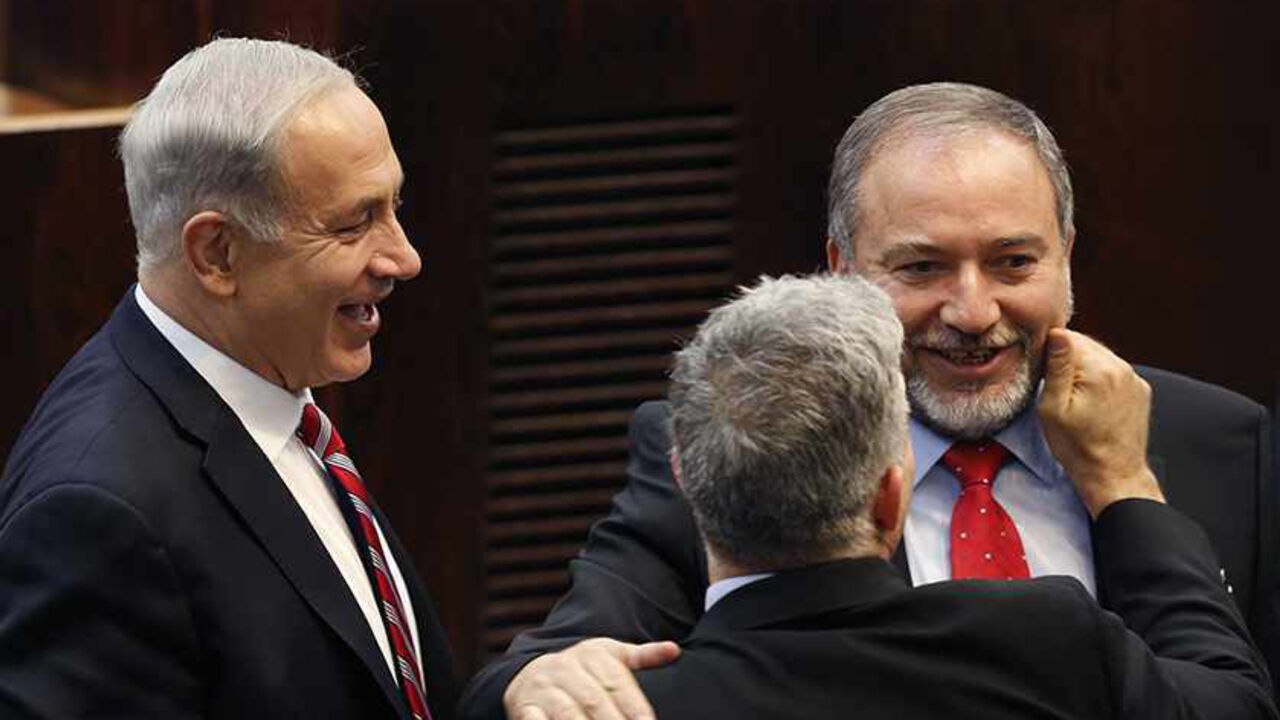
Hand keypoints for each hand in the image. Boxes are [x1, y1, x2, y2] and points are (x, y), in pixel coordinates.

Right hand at [503, 638, 680, 719]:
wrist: (530, 674)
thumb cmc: (582, 670)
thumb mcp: (611, 656)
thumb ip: (642, 657)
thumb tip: (674, 650)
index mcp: (591, 654)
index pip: (618, 683)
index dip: (636, 707)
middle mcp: (566, 669)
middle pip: (595, 700)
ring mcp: (544, 689)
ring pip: (568, 714)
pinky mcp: (525, 708)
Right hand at [1037, 328, 1163, 516]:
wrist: (1113, 474)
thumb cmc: (1079, 448)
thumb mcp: (1053, 409)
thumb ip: (1057, 366)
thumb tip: (1057, 333)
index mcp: (1099, 369)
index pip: (1067, 336)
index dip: (1048, 350)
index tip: (1041, 372)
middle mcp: (1122, 368)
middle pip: (1085, 343)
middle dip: (1067, 358)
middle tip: (1054, 385)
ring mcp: (1134, 378)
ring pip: (1099, 356)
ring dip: (1083, 367)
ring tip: (1073, 395)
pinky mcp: (1140, 389)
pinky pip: (1113, 371)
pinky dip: (1099, 378)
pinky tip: (1091, 400)